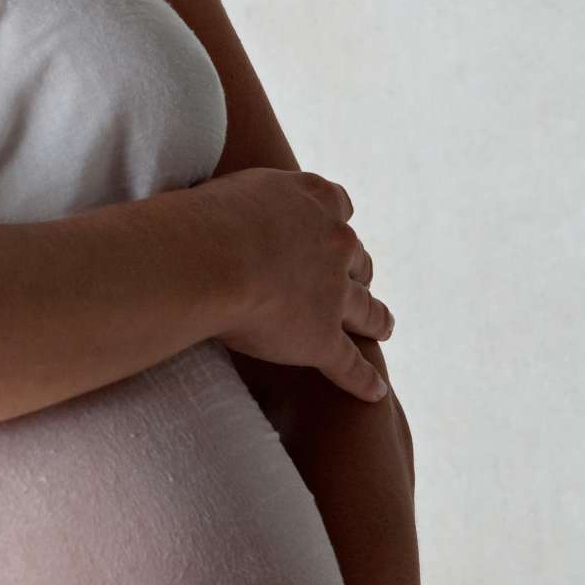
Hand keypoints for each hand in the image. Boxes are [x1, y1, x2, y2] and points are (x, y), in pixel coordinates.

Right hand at [200, 167, 394, 403]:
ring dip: (377, 320)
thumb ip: (246, 204)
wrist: (206, 258)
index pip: (337, 205)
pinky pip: (350, 364)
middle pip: (357, 258)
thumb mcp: (230, 192)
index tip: (332, 228)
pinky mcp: (323, 339)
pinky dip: (363, 379)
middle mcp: (334, 241)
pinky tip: (375, 392)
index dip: (334, 221)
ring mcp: (334, 292)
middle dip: (356, 271)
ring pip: (366, 310)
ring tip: (383, 328)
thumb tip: (225, 215)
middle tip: (352, 282)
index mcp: (312, 200)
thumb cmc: (201, 220)